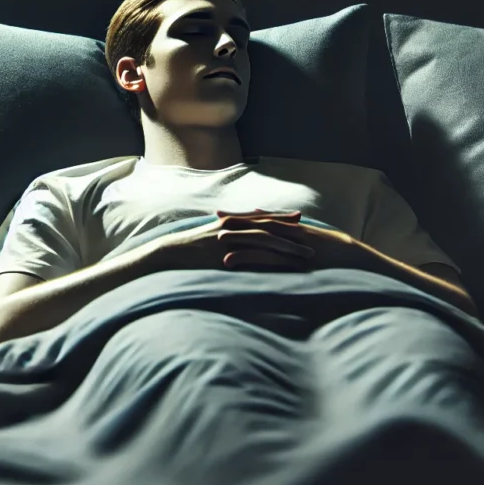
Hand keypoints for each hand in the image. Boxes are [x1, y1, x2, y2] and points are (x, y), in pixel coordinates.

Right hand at [146, 212, 314, 272]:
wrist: (171, 254)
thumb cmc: (187, 248)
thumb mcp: (207, 237)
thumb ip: (224, 236)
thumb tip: (235, 241)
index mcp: (230, 221)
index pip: (260, 217)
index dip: (281, 217)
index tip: (299, 218)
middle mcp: (234, 227)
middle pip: (269, 226)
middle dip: (291, 230)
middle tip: (312, 236)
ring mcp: (233, 240)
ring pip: (268, 240)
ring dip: (290, 247)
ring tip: (308, 255)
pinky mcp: (231, 254)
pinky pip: (258, 257)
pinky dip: (276, 261)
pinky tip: (289, 267)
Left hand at [218, 218, 370, 271]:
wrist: (368, 269)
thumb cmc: (349, 262)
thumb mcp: (326, 247)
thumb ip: (306, 243)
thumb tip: (293, 240)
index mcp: (302, 231)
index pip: (270, 220)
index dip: (249, 216)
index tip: (228, 213)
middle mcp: (298, 236)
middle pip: (263, 224)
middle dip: (239, 220)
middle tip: (215, 216)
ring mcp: (297, 249)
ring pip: (263, 240)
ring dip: (240, 238)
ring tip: (217, 237)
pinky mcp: (296, 265)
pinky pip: (268, 262)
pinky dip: (248, 260)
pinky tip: (230, 262)